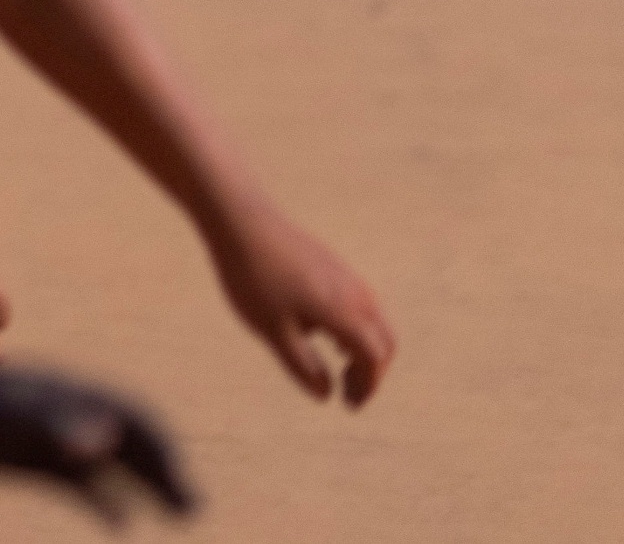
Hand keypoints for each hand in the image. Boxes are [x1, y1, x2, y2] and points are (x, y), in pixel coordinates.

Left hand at [0, 359, 193, 519]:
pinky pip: (77, 481)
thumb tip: (101, 443)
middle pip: (127, 439)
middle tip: (192, 507)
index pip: (128, 413)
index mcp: (65, 391)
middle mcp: (65, 411)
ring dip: (145, 485)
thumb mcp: (6, 417)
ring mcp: (49, 437)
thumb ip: (53, 426)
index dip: (159, 444)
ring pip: (110, 463)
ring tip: (177, 513)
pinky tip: (120, 521)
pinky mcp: (30, 460)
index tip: (181, 477)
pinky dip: (104, 498)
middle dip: (163, 469)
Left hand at [206, 200, 393, 406]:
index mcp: (345, 313)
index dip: (367, 387)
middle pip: (383, 341)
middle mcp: (355, 293)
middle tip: (348, 392)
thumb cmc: (254, 277)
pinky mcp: (330, 263)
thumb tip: (326, 395)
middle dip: (371, 371)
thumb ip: (301, 365)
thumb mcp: (272, 329)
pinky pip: (357, 302)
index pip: (373, 359)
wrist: (240, 218)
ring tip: (338, 366)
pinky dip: (352, 326)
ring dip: (362, 348)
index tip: (348, 405)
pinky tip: (322, 330)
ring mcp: (345, 274)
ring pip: (371, 320)